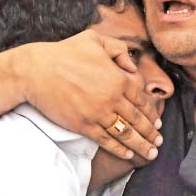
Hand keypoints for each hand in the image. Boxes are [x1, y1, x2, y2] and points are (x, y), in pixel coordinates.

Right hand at [20, 30, 162, 160]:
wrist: (36, 70)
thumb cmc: (64, 53)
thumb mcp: (95, 40)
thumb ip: (118, 50)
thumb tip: (132, 67)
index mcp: (118, 78)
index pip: (141, 100)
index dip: (151, 114)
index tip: (158, 123)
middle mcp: (112, 98)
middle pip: (138, 120)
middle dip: (151, 133)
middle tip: (159, 142)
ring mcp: (98, 114)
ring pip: (126, 133)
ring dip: (140, 145)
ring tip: (150, 153)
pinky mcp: (84, 125)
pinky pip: (106, 141)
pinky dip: (119, 149)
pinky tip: (128, 155)